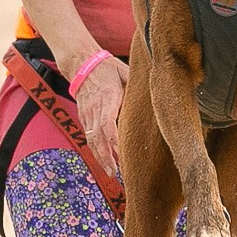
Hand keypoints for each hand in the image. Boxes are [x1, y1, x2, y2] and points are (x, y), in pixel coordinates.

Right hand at [75, 57, 127, 178]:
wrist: (82, 63)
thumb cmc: (107, 68)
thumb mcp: (124, 72)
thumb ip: (136, 87)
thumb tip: (154, 97)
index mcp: (108, 97)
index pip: (108, 122)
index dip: (113, 139)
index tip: (121, 152)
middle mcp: (95, 108)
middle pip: (97, 137)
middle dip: (105, 156)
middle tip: (114, 172)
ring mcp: (87, 114)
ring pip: (91, 140)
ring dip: (100, 157)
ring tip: (110, 172)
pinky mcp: (84, 117)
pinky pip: (89, 137)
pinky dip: (96, 150)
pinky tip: (104, 159)